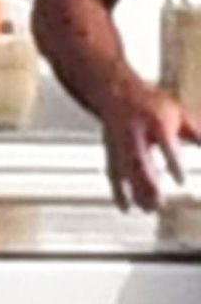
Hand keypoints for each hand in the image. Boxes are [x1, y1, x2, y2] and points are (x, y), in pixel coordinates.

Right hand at [100, 80, 197, 210]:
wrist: (116, 94)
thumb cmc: (154, 106)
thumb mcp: (180, 114)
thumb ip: (199, 134)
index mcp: (157, 122)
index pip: (165, 145)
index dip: (172, 164)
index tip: (181, 181)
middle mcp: (136, 135)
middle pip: (140, 162)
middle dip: (148, 183)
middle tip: (160, 203)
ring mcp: (120, 145)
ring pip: (126, 171)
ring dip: (135, 192)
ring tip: (148, 209)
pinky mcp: (111, 153)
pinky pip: (114, 175)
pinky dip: (119, 193)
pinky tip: (126, 208)